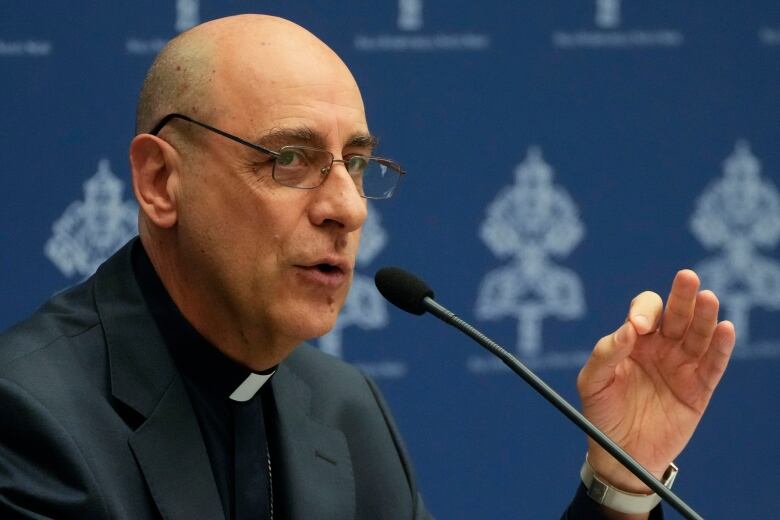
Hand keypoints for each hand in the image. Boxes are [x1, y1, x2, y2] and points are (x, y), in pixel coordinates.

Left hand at [577, 269, 734, 494]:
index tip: (638, 329)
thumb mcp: (592, 383)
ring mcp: (681, 366)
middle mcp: (660, 347)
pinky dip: (721, 347)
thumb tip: (628, 330)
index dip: (643, 313)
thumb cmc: (601, 415)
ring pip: (697, 334)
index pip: (644, 312)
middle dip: (681, 296)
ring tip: (708, 298)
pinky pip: (713, 365)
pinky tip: (726, 329)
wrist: (619, 456)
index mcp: (633, 340)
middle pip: (675, 314)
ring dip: (704, 316)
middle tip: (687, 278)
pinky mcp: (699, 389)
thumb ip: (606, 354)